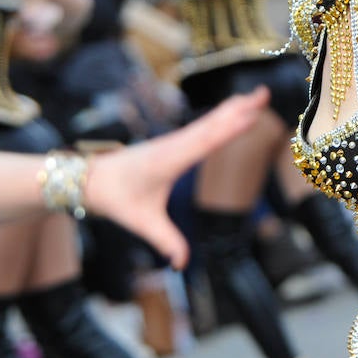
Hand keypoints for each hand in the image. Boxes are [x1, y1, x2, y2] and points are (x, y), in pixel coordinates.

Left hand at [83, 88, 267, 267]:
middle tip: (264, 94)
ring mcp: (175, 141)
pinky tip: (234, 109)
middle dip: (238, 109)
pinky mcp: (175, 142)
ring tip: (258, 96)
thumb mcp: (141, 222)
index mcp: (169, 160)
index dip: (227, 130)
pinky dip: (222, 115)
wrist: (93, 178)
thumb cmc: (117, 198)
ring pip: (209, 120)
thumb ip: (165, 241)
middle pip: (211, 124)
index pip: (203, 142)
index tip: (249, 116)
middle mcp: (174, 145)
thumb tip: (181, 263)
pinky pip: (203, 125)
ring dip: (233, 108)